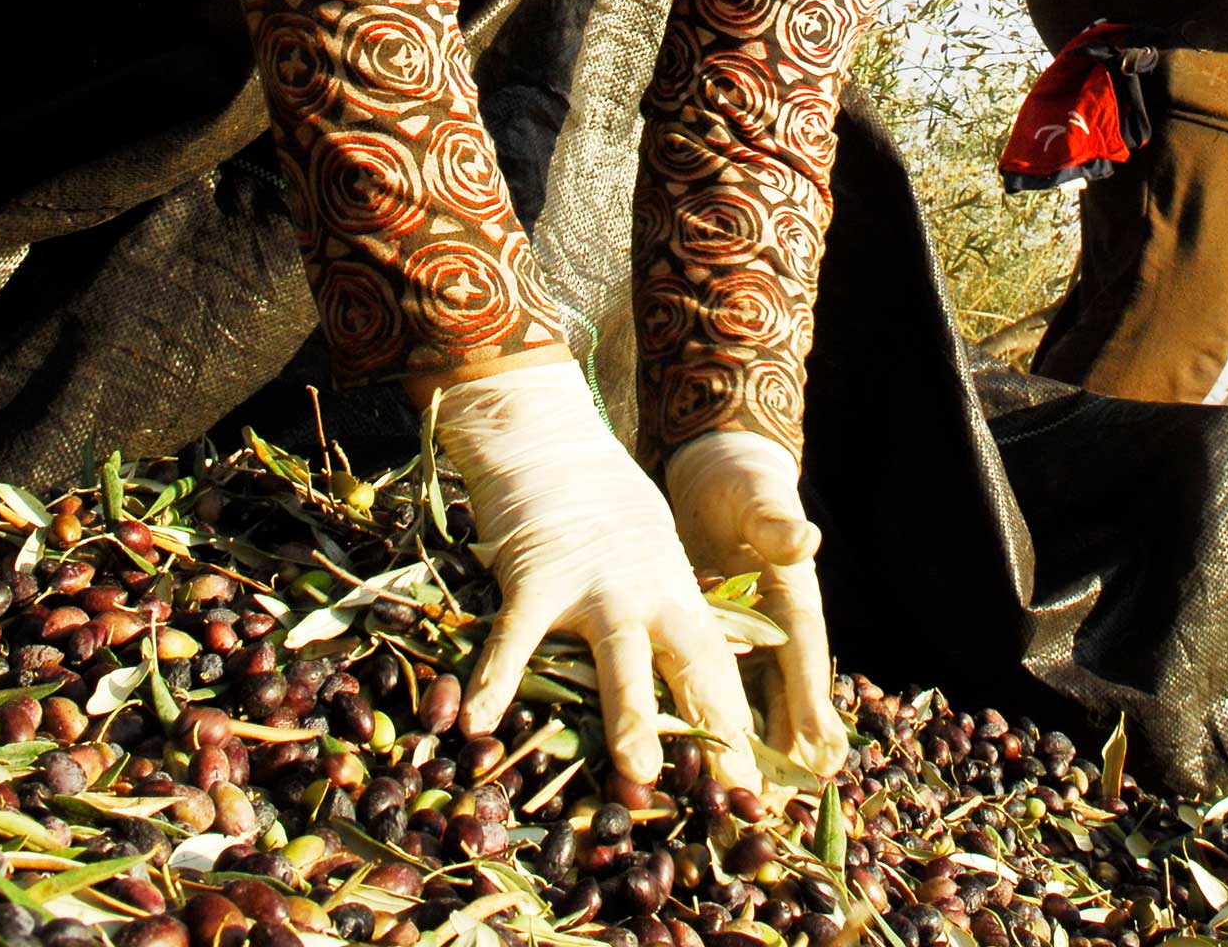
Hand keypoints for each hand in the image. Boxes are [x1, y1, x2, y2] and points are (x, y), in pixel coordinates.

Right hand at [431, 360, 762, 791]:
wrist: (548, 435)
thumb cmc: (598, 501)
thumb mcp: (649, 549)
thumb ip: (663, 606)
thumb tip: (688, 663)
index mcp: (674, 588)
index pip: (716, 662)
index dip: (735, 722)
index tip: (751, 782)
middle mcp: (645, 588)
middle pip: (688, 663)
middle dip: (712, 729)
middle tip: (731, 792)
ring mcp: (592, 583)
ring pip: (620, 656)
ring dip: (633, 715)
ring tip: (641, 774)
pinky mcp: (536, 575)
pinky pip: (516, 636)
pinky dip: (495, 678)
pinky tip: (476, 723)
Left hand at [663, 431, 850, 777]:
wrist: (717, 471)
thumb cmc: (742, 481)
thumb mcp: (757, 498)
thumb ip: (776, 523)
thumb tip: (806, 538)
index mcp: (795, 602)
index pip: (806, 663)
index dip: (812, 710)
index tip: (820, 757)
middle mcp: (776, 631)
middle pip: (783, 702)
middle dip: (778, 752)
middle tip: (765, 803)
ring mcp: (745, 641)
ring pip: (750, 707)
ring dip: (743, 750)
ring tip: (731, 799)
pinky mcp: (710, 643)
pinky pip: (710, 692)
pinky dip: (703, 725)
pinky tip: (682, 758)